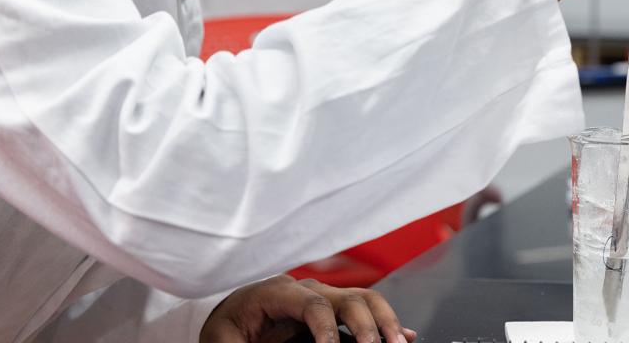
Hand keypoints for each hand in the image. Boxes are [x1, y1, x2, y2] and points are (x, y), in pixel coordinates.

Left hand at [199, 275, 417, 342]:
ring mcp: (324, 299)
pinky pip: (366, 313)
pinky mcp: (334, 314)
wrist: (230, 323)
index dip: (325, 330)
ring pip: (365, 300)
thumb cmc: (226, 331)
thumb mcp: (223, 341)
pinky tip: (404, 338)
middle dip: (366, 325)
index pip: (312, 304)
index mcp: (276, 292)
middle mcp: (306, 290)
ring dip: (384, 322)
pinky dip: (385, 325)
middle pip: (349, 297)